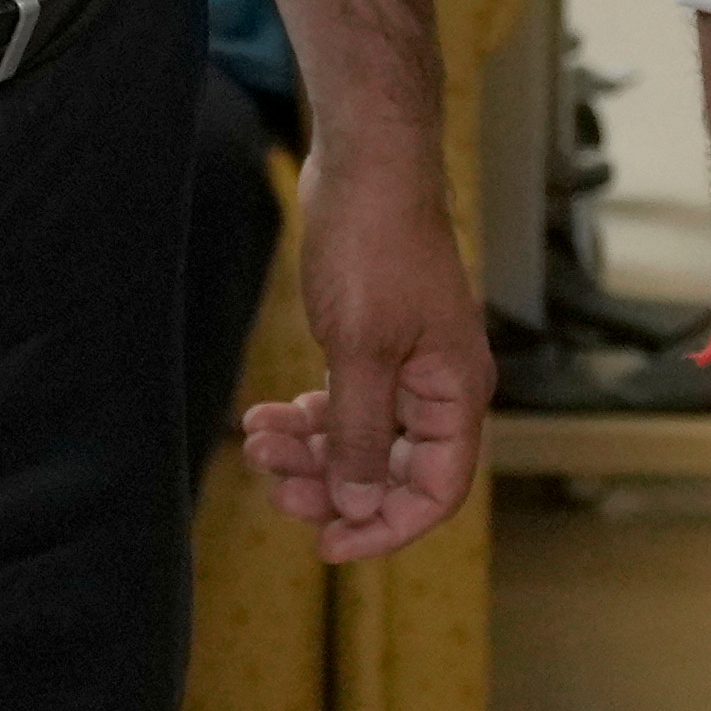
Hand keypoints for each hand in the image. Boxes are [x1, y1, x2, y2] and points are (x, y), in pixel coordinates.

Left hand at [232, 136, 484, 560]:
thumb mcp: (361, 351)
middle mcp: (439, 387)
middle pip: (391, 468)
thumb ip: (359, 433)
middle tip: (272, 482)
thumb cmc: (374, 247)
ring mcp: (407, 363)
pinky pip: (344, 400)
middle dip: (330, 482)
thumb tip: (359, 504)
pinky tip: (264, 413)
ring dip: (308, 446)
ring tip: (255, 440)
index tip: (326, 545)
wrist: (365, 164)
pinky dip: (306, 413)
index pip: (434, 491)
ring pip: (360, 434)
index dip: (384, 527)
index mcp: (455, 395)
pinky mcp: (374, 340)